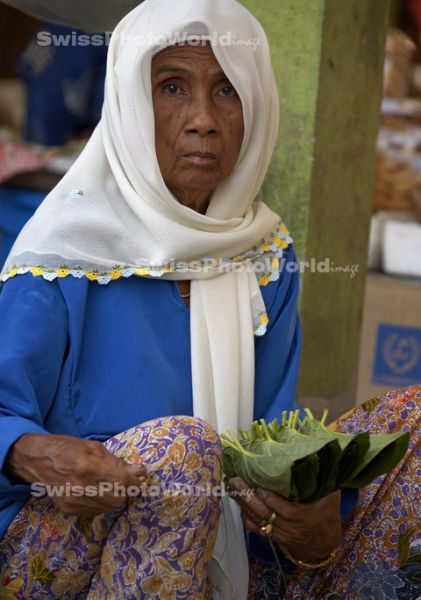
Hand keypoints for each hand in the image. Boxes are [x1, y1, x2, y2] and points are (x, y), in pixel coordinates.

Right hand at [5, 433, 145, 516]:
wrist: (37, 460)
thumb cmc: (66, 448)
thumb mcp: (93, 447)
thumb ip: (116, 461)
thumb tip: (139, 471)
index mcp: (87, 467)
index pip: (121, 481)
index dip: (134, 480)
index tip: (139, 475)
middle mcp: (80, 488)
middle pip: (118, 498)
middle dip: (126, 490)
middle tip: (124, 480)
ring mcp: (73, 502)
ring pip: (108, 508)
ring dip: (115, 496)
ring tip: (109, 484)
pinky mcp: (69, 510)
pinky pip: (96, 511)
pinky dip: (102, 503)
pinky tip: (96, 491)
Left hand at [229, 477, 341, 561]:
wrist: (323, 547)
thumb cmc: (326, 519)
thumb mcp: (330, 500)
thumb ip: (326, 482)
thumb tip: (321, 458)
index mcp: (302, 516)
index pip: (284, 510)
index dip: (270, 499)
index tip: (259, 485)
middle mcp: (287, 526)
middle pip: (263, 513)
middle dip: (248, 497)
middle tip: (236, 479)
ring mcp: (277, 532)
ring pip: (256, 520)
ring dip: (243, 504)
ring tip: (233, 487)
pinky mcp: (271, 536)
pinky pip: (254, 528)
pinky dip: (245, 515)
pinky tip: (239, 502)